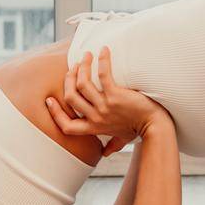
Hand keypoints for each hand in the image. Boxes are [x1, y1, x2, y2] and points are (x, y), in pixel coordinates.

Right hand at [45, 47, 167, 156]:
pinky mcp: (116, 96)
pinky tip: (103, 51)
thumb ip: (112, 145)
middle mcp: (96, 118)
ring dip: (82, 67)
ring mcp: (105, 106)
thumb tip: (106, 153)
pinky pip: (103, 75)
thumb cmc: (138, 130)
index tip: (49, 100)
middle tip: (74, 67)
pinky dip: (102, 61)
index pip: (66, 125)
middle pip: (71, 97)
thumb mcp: (121, 139)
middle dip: (68, 79)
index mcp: (93, 127)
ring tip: (86, 56)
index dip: (55, 112)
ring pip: (83, 84)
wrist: (155, 125)